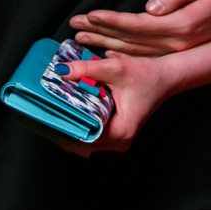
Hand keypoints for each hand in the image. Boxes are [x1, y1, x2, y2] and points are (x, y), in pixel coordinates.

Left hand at [58, 51, 176, 155]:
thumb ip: (87, 69)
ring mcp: (118, 139)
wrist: (166, 77)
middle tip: (45, 110)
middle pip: (82, 140)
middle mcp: (120, 141)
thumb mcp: (115, 69)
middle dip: (64, 125)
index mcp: (121, 131)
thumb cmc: (147, 76)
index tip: (47, 116)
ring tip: (54, 109)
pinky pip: (93, 132)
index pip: (83, 137)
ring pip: (86, 138)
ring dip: (72, 124)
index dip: (63, 126)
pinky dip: (81, 122)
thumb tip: (61, 71)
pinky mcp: (116, 133)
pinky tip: (69, 110)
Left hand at [69, 0, 210, 54]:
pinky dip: (122, 54)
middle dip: (100, 33)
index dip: (112, 21)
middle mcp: (175, 42)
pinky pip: (143, 55)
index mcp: (179, 26)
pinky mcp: (176, 46)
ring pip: (133, 49)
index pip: (137, 25)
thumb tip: (152, 8)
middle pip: (129, 40)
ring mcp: (175, 48)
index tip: (90, 15)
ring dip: (106, 44)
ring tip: (81, 38)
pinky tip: (106, 52)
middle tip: (74, 27)